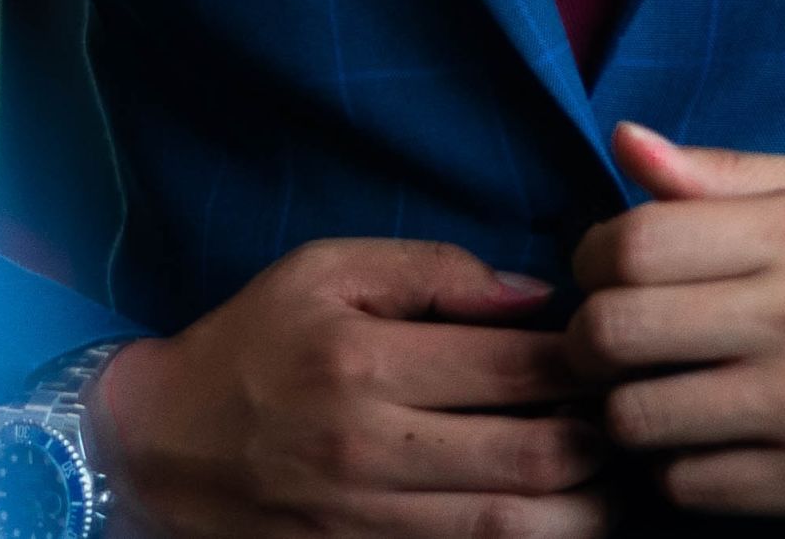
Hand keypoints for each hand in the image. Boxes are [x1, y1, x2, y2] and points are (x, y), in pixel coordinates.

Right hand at [87, 238, 607, 536]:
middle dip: (605, 440)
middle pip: (541, 457)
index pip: (518, 366)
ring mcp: (372, 522)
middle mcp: (372, 448)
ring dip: (589, 507)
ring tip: (604, 477)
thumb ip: (430, 272)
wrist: (161, 450)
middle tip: (623, 418)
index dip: (586, 361)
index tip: (605, 353)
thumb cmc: (252, 346)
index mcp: (363, 360)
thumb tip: (534, 297)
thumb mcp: (321, 273)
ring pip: (525, 529)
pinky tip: (551, 516)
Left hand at [565, 122, 784, 524]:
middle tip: (606, 340)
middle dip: (586, 337)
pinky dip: (676, 465)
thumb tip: (623, 140)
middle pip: (616, 332)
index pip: (631, 243)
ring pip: (639, 417)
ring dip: (625, 406)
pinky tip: (702, 439)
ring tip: (650, 391)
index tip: (602, 270)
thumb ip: (722, 172)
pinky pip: (689, 483)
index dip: (589, 256)